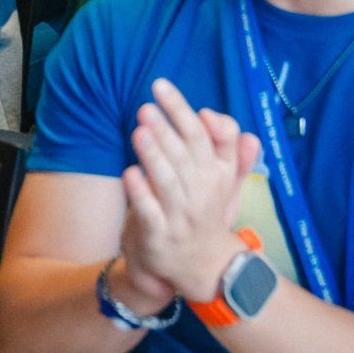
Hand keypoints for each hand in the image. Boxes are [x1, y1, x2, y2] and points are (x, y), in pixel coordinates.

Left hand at [122, 78, 263, 306]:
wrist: (203, 266)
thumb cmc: (206, 211)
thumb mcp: (223, 180)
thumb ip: (223, 145)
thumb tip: (213, 114)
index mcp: (216, 174)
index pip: (202, 135)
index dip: (181, 109)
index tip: (160, 86)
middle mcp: (201, 193)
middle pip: (184, 156)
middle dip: (166, 129)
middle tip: (145, 106)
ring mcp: (181, 215)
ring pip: (167, 182)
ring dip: (154, 156)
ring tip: (139, 131)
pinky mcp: (160, 235)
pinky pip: (150, 212)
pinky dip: (141, 193)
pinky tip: (129, 172)